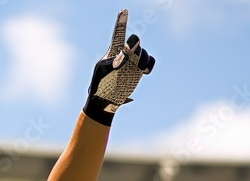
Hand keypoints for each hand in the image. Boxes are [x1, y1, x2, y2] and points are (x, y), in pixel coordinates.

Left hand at [83, 9, 155, 126]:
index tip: (123, 10)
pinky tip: (144, 72)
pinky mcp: (139, 70)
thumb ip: (111, 63)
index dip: (121, 21)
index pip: (118, 33)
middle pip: (134, 41)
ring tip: (137, 69)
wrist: (105, 100)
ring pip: (143, 52)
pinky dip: (149, 64)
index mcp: (112, 51)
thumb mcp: (102, 73)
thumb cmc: (99, 86)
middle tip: (130, 51)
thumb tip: (122, 58)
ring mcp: (133, 61)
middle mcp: (124, 53)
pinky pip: (150, 61)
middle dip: (134, 44)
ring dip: (142, 58)